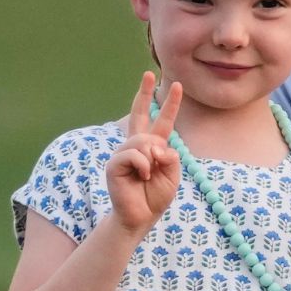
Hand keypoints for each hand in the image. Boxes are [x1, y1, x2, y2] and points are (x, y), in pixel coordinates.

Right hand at [106, 72, 181, 234]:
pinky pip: (134, 155)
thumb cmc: (155, 196)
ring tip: (149, 174)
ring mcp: (123, 153)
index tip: (175, 85)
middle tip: (149, 73)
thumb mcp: (172, 174)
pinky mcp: (114, 163)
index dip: (169, 104)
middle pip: (139, 114)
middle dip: (144, 93)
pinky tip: (141, 176)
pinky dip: (143, 166)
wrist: (140, 217)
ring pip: (143, 140)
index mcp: (153, 147)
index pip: (161, 121)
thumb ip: (170, 156)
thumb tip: (155, 145)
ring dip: (152, 157)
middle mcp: (136, 146)